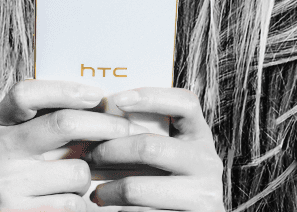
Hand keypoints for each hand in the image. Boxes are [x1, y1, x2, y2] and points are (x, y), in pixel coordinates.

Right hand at [0, 79, 147, 211]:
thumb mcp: (25, 139)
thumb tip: (104, 101)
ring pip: (76, 170)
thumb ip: (50, 118)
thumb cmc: (25, 171)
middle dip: (102, 124)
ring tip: (76, 180)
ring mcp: (6, 185)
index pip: (26, 94)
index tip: (96, 94)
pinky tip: (70, 201)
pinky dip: (82, 204)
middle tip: (125, 128)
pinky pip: (74, 204)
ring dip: (89, 175)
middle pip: (62, 124)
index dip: (64, 90)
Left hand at [88, 87, 224, 211]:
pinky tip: (111, 210)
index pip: (185, 103)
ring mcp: (203, 195)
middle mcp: (207, 162)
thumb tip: (105, 112)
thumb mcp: (173, 154)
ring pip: (138, 189)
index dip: (152, 96)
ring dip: (109, 190)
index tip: (117, 99)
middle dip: (111, 150)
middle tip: (89, 156)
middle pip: (149, 146)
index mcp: (200, 136)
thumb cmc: (174, 184)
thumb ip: (152, 134)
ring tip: (96, 193)